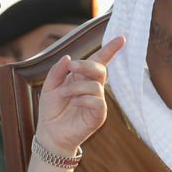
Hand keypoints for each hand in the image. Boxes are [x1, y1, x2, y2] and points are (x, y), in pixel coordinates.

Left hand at [34, 36, 125, 155]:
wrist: (50, 134)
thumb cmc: (51, 110)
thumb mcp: (50, 86)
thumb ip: (58, 71)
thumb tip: (68, 57)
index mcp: (81, 78)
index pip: (98, 61)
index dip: (110, 49)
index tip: (121, 38)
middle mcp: (92, 88)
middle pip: (99, 69)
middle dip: (86, 65)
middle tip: (71, 66)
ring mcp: (97, 102)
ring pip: (96, 86)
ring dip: (77, 87)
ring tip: (62, 94)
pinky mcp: (98, 115)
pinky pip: (97, 101)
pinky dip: (84, 99)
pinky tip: (74, 103)